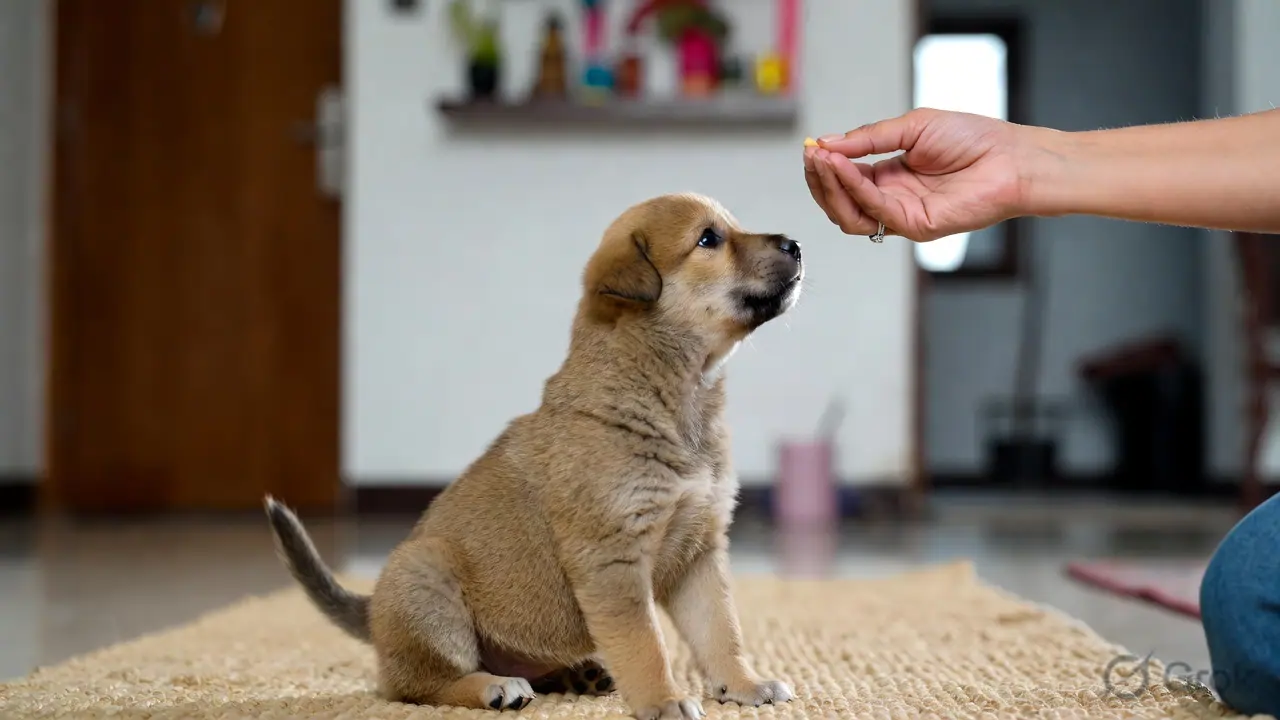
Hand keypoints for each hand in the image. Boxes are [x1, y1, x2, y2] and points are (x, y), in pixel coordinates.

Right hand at [803, 108, 1049, 241]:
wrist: (1011, 157)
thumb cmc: (973, 140)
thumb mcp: (911, 127)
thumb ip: (868, 138)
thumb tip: (827, 145)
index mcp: (890, 177)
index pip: (845, 180)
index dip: (825, 166)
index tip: (811, 147)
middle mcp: (893, 200)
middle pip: (840, 202)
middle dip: (820, 179)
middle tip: (810, 155)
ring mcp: (903, 216)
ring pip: (850, 215)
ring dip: (830, 188)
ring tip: (822, 160)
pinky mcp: (916, 226)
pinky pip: (875, 211)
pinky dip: (854, 189)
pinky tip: (844, 167)